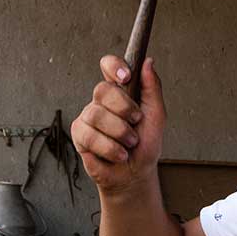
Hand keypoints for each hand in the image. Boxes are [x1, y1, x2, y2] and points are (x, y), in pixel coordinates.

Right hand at [71, 56, 165, 193]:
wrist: (135, 173)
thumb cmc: (145, 144)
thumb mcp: (156, 115)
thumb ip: (152, 88)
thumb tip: (148, 62)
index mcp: (120, 91)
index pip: (109, 66)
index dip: (114, 66)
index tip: (126, 76)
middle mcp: (102, 101)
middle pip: (102, 89)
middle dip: (124, 108)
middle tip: (135, 122)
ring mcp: (88, 117)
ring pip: (96, 114)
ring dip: (119, 133)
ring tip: (129, 144)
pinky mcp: (79, 135)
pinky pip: (89, 135)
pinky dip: (109, 148)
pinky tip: (118, 154)